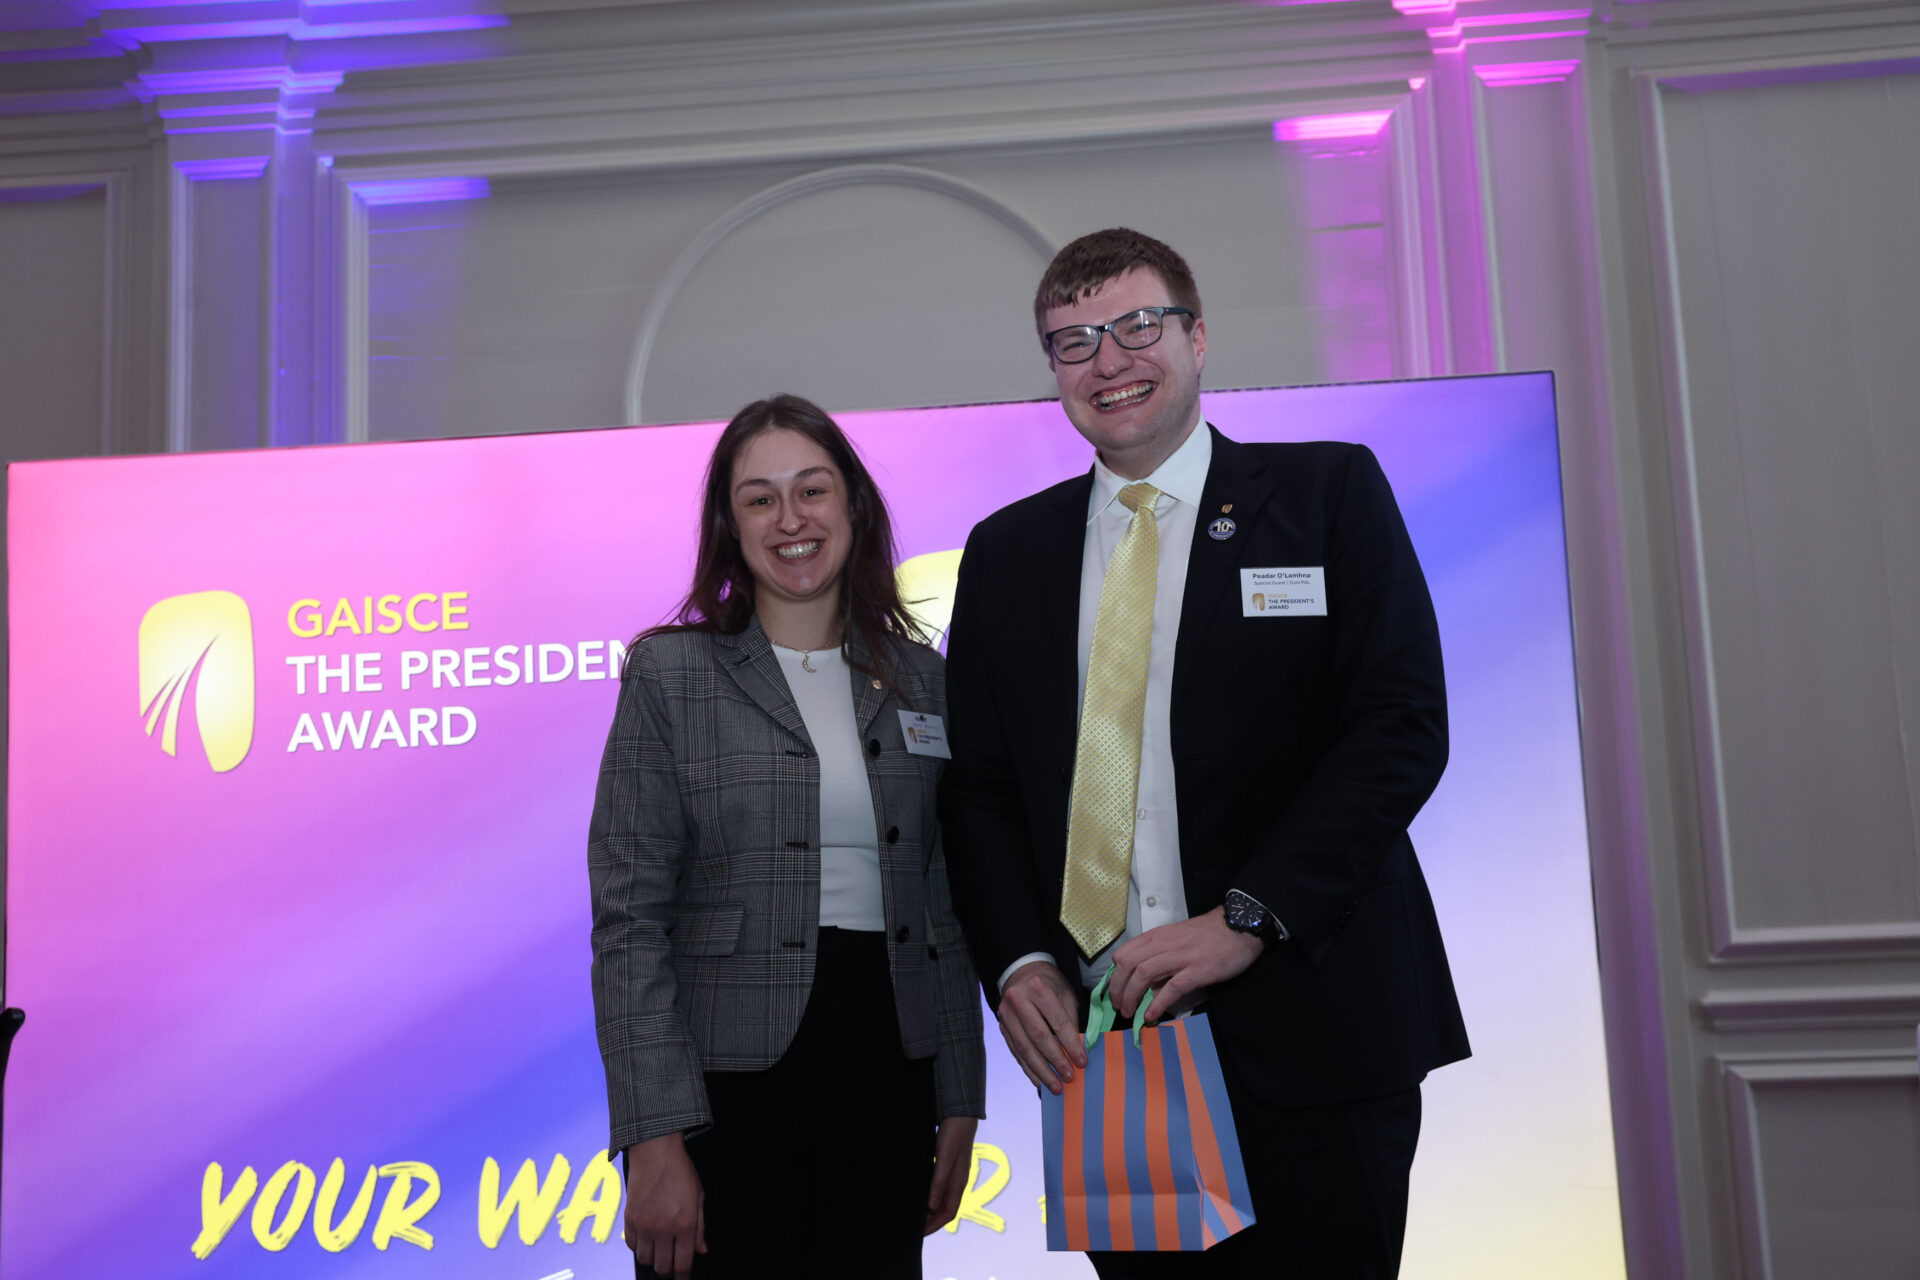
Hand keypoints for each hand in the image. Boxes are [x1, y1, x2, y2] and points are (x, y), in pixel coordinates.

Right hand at [624, 1134, 705, 1277]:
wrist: (655, 1151)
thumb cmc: (680, 1172)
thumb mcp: (698, 1197)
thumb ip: (700, 1228)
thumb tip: (701, 1251)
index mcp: (685, 1225)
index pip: (683, 1265)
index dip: (683, 1277)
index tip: (683, 1279)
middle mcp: (663, 1229)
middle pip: (662, 1267)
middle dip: (668, 1270)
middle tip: (672, 1264)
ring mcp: (644, 1225)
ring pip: (645, 1260)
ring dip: (653, 1259)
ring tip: (659, 1250)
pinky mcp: (629, 1219)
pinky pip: (632, 1246)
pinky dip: (639, 1246)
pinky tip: (647, 1238)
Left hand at [924, 1115, 978, 1233]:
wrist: (960, 1115)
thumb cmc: (953, 1135)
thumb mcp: (943, 1159)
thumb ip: (938, 1183)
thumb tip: (932, 1207)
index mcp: (959, 1184)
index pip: (948, 1213)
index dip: (934, 1225)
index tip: (920, 1234)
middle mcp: (957, 1182)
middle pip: (945, 1209)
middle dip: (931, 1221)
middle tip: (913, 1227)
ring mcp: (953, 1175)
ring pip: (942, 1199)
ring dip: (930, 1210)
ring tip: (914, 1214)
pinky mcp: (947, 1166)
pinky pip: (939, 1188)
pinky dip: (930, 1196)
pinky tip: (919, 1194)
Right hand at [996, 960, 1086, 1094]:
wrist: (1021, 971)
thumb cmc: (1049, 984)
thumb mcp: (1065, 994)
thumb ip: (1070, 1020)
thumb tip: (1077, 1052)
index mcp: (1039, 988)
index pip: (1058, 1022)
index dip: (1071, 1044)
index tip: (1082, 1062)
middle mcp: (1018, 1000)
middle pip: (1039, 1037)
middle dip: (1055, 1061)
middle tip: (1069, 1078)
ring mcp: (1006, 1014)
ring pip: (1024, 1048)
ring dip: (1041, 1071)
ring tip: (1056, 1086)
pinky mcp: (1002, 1026)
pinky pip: (1016, 1051)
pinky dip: (1029, 1068)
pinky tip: (1039, 1080)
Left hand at [1110, 907, 1263, 1023]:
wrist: (1238, 926)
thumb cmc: (1207, 934)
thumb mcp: (1176, 938)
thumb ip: (1159, 955)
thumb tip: (1147, 983)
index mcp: (1156, 937)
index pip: (1123, 954)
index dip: (1115, 975)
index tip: (1116, 991)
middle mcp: (1163, 945)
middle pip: (1127, 965)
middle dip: (1118, 989)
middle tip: (1119, 1006)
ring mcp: (1180, 957)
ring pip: (1144, 975)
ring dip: (1132, 997)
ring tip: (1130, 1013)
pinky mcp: (1197, 970)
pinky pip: (1171, 988)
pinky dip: (1158, 1003)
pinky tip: (1151, 1015)